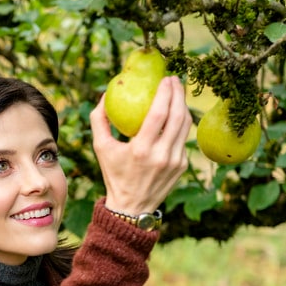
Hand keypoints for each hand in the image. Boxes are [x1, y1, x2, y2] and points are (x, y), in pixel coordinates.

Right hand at [90, 75, 191, 215]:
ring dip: (184, 105)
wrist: (132, 206)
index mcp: (141, 150)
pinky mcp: (182, 166)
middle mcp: (161, 155)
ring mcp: (175, 161)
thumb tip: (104, 95)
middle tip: (175, 80)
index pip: (159, 113)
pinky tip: (176, 113)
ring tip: (178, 92)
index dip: (166, 93)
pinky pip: (184, 139)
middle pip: (178, 116)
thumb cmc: (114, 173)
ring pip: (186, 126)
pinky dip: (181, 123)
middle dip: (179, 93)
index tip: (165, 78)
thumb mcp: (101, 148)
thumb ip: (99, 120)